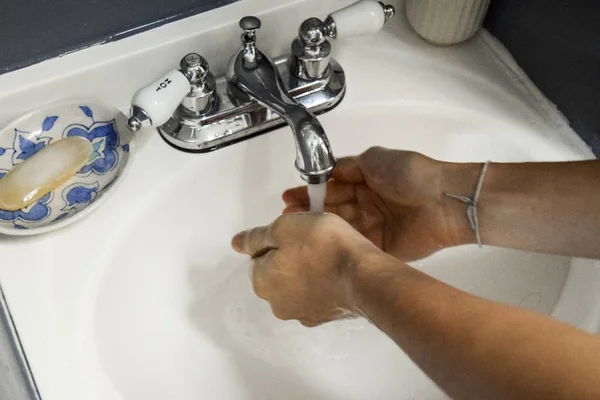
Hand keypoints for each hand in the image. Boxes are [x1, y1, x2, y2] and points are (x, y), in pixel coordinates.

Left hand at [231, 212, 383, 325]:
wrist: (363, 275)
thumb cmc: (322, 246)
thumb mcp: (284, 227)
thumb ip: (256, 236)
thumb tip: (236, 243)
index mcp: (260, 281)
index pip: (258, 257)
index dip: (276, 242)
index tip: (296, 235)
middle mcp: (275, 304)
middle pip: (275, 274)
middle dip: (289, 260)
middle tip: (312, 243)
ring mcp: (301, 314)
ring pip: (296, 286)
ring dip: (306, 274)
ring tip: (327, 257)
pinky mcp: (324, 319)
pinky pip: (316, 297)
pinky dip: (321, 286)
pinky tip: (336, 273)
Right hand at [283, 147, 473, 260]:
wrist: (442, 201)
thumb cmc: (408, 174)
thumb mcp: (375, 159)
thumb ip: (348, 166)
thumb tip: (327, 172)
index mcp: (365, 182)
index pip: (331, 187)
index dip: (310, 192)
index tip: (289, 198)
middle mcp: (366, 205)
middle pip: (332, 209)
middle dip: (309, 212)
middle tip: (287, 216)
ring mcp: (373, 228)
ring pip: (340, 229)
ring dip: (319, 229)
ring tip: (296, 231)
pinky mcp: (380, 249)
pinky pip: (355, 246)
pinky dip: (337, 246)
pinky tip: (319, 246)